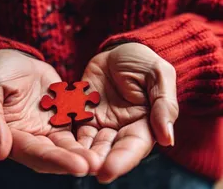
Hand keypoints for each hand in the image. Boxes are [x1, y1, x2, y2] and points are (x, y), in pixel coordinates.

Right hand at [0, 49, 98, 175]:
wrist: (15, 58)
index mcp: (10, 134)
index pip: (32, 152)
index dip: (54, 160)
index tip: (77, 166)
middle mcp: (31, 136)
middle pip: (53, 154)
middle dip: (73, 161)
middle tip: (94, 165)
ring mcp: (49, 128)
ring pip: (68, 145)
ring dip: (84, 152)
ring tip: (103, 157)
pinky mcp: (63, 117)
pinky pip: (77, 128)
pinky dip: (89, 135)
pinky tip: (104, 139)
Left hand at [78, 43, 178, 182]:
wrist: (118, 51)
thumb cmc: (142, 61)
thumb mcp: (159, 75)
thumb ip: (164, 105)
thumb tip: (167, 138)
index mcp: (143, 123)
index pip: (133, 146)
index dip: (121, 160)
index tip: (106, 172)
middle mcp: (120, 128)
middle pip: (108, 150)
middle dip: (96, 161)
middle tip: (81, 168)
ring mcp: (100, 122)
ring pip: (88, 143)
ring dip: (78, 152)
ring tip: (66, 160)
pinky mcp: (82, 114)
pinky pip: (73, 127)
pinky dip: (66, 136)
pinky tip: (56, 143)